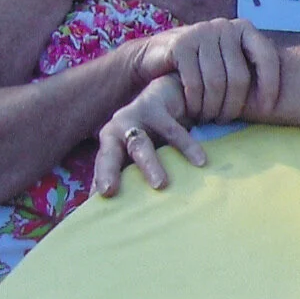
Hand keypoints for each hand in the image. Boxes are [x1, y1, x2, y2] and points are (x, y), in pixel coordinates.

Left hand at [93, 75, 206, 196]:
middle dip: (108, 172)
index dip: (99, 183)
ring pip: (139, 143)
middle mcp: (116, 129)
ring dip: (148, 164)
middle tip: (109, 191)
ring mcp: (134, 116)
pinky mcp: (155, 105)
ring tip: (161, 185)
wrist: (168, 91)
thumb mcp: (140, 150)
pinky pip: (173, 130)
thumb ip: (133, 171)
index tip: (99, 203)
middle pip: (110, 154)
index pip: (102, 168)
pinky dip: (187, 147)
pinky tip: (200, 161)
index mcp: (110, 144)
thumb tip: (129, 208)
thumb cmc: (154, 130)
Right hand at [127, 18, 280, 123]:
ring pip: (216, 82)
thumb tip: (292, 87)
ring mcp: (201, 33)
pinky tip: (195, 111)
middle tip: (227, 120)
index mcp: (244, 28)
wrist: (157, 54)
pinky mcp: (180, 45)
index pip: (267, 58)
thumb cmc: (203, 63)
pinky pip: (194, 82)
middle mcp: (224, 26)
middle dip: (235, 104)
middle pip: (240, 76)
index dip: (271, 86)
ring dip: (213, 107)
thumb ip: (251, 65)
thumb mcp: (229, 58)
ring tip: (211, 118)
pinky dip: (196, 102)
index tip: (268, 110)